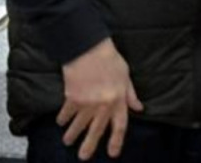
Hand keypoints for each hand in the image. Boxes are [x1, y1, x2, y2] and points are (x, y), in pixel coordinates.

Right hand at [58, 38, 142, 159]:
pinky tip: (61, 123)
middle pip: (96, 130)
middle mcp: (103, 105)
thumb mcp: (126, 76)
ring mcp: (86, 102)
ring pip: (79, 125)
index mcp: (118, 100)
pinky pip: (67, 113)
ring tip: (68, 141)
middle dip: (90, 145)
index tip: (113, 153)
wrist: (89, 49)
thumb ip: (130, 95)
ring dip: (72, 135)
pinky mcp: (71, 98)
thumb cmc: (110, 60)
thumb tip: (138, 108)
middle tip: (83, 157)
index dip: (116, 140)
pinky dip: (63, 119)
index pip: (119, 125)